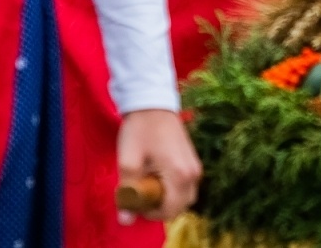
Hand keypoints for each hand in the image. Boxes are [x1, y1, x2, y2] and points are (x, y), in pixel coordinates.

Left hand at [115, 108, 200, 224]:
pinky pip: (186, 185)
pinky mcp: (193, 160)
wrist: (152, 101)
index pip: (170, 210)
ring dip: (167, 198)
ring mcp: (195, 166)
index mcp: (179, 175)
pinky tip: (156, 174)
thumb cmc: (140, 130)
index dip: (151, 213)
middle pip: (180, 206)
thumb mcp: (128, 160)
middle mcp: (193, 173)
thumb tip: (125, 219)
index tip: (136, 202)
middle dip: (160, 207)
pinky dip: (172, 188)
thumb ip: (128, 191)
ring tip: (147, 183)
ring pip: (185, 196)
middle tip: (141, 194)